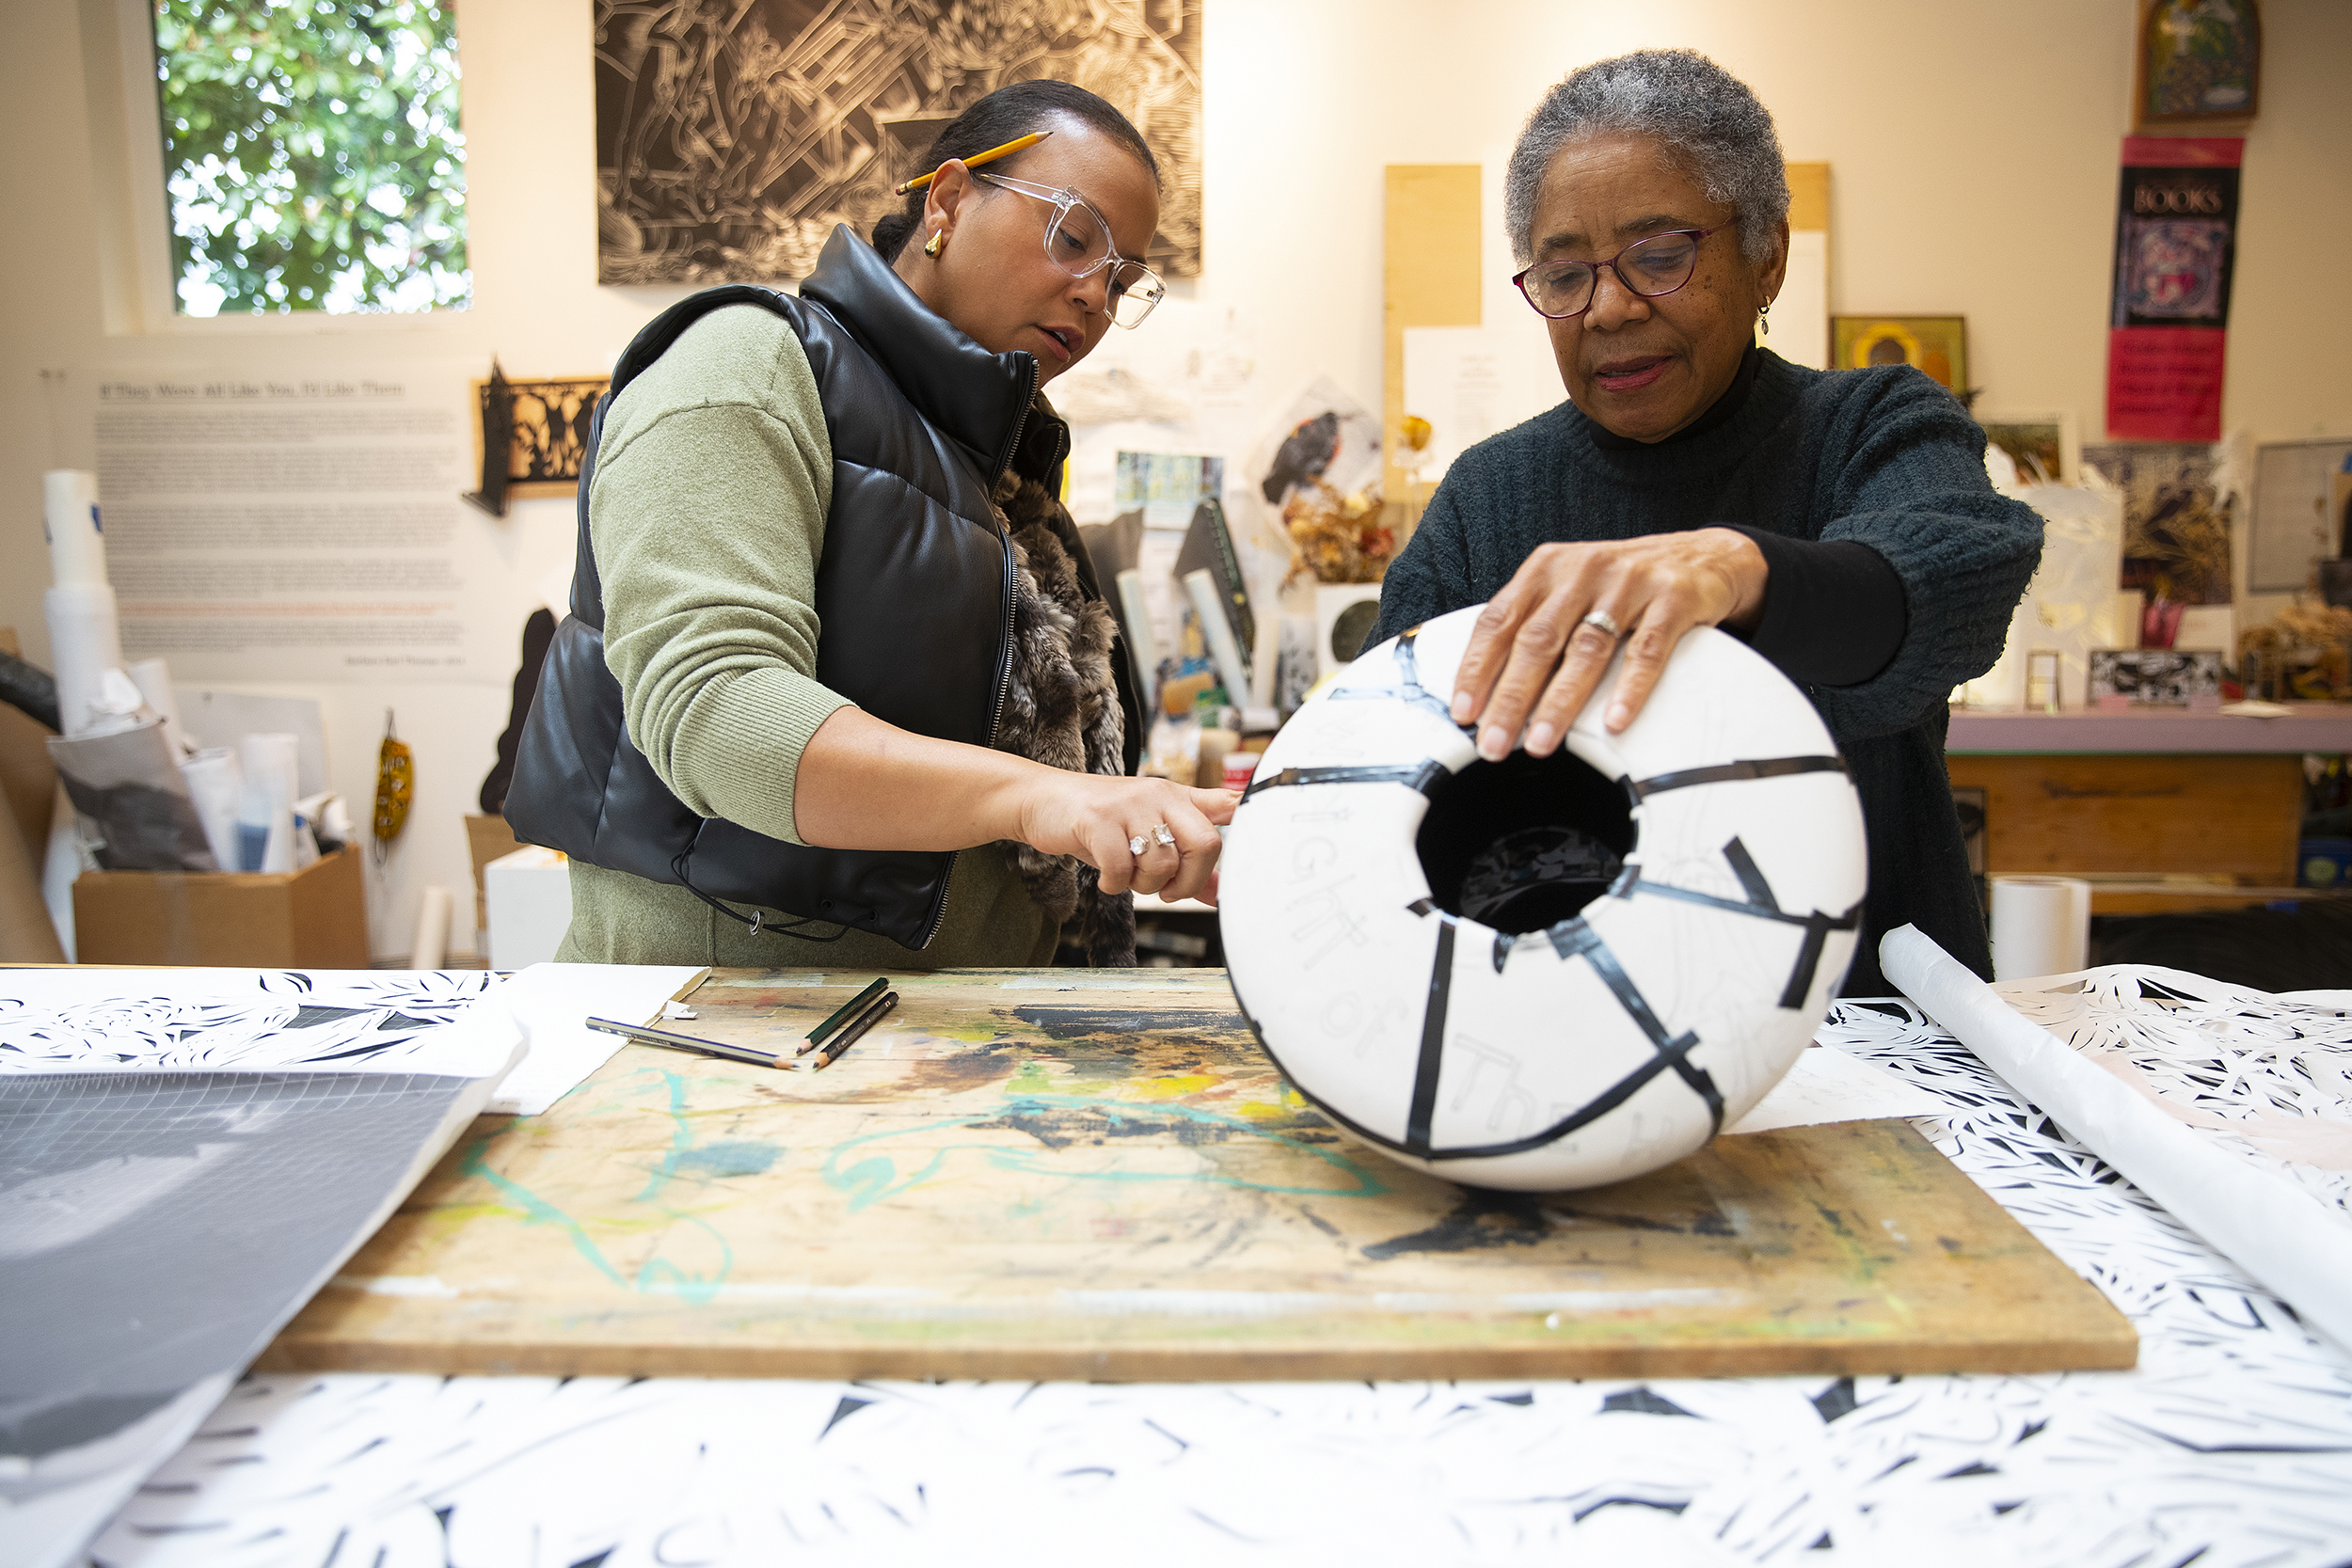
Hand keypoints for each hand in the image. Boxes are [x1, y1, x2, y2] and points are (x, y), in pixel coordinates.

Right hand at [1014, 773, 1235, 900]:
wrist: (1043, 801)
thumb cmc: (1101, 824)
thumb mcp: (1145, 836)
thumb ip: (1184, 862)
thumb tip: (1220, 895)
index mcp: (1177, 798)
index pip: (1226, 802)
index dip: (1254, 813)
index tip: (1272, 827)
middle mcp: (1160, 795)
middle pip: (1207, 843)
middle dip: (1190, 881)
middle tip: (1166, 890)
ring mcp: (1129, 805)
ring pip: (1162, 862)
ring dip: (1145, 886)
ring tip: (1127, 878)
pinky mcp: (1098, 819)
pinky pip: (1121, 866)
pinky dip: (1114, 884)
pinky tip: (1106, 877)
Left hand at [1450, 527, 1766, 758]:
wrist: (1701, 558)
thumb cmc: (1622, 584)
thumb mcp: (1569, 589)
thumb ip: (1533, 624)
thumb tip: (1489, 690)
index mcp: (1546, 569)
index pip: (1498, 621)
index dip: (1477, 668)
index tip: (1463, 712)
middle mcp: (1582, 570)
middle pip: (1537, 640)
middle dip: (1511, 697)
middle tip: (1494, 741)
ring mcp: (1628, 583)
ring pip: (1586, 648)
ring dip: (1560, 701)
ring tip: (1541, 742)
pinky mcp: (1672, 598)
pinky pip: (1646, 650)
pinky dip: (1629, 688)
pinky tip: (1613, 722)